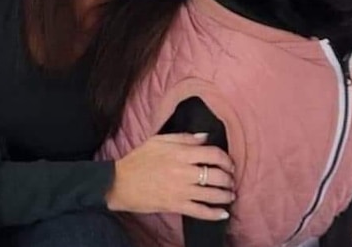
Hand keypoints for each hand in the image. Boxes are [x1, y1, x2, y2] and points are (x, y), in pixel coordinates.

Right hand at [105, 132, 235, 220]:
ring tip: (230, 195)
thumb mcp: (159, 140)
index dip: (226, 159)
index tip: (229, 163)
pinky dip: (214, 214)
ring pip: (212, 194)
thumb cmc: (139, 159)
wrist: (120, 182)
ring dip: (226, 195)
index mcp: (181, 153)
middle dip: (228, 178)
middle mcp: (184, 172)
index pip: (213, 154)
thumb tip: (206, 137)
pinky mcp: (175, 206)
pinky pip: (200, 211)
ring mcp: (181, 190)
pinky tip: (223, 213)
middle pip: (216, 175)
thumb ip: (184, 138)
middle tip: (231, 180)